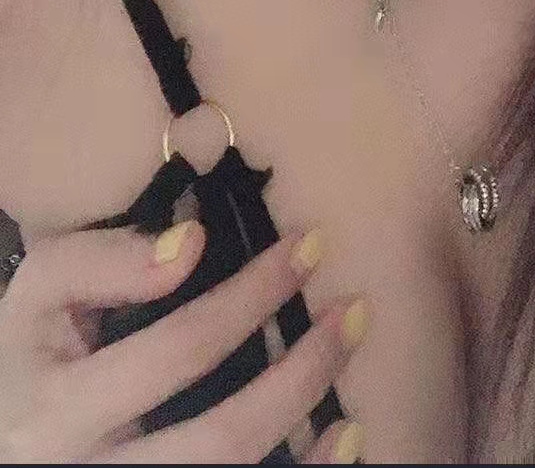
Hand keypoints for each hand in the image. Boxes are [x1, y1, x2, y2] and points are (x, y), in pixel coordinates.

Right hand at [0, 221, 367, 463]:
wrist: (9, 438)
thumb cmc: (34, 356)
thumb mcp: (39, 299)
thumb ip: (97, 261)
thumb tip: (187, 244)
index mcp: (56, 409)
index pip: (175, 352)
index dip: (249, 297)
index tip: (304, 247)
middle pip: (220, 437)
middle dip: (301, 367)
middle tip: (352, 307)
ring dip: (309, 421)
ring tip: (352, 360)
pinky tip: (345, 432)